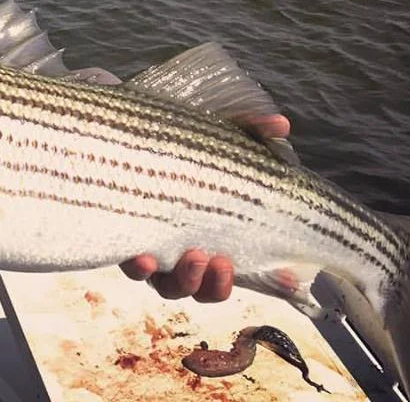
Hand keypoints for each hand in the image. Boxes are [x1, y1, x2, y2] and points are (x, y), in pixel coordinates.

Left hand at [119, 113, 290, 300]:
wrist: (117, 123)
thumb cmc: (176, 135)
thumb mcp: (214, 131)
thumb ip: (248, 128)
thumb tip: (281, 124)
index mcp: (212, 229)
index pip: (245, 261)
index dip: (274, 278)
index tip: (292, 275)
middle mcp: (182, 246)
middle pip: (203, 285)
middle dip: (216, 284)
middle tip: (223, 261)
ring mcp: (152, 245)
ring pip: (170, 284)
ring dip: (185, 280)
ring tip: (194, 256)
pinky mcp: (122, 235)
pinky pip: (130, 264)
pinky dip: (139, 266)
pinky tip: (144, 257)